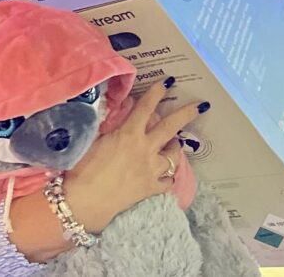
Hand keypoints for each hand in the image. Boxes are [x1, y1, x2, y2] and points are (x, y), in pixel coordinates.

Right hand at [63, 79, 207, 232]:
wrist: (86, 201)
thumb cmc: (83, 168)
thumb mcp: (93, 140)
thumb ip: (110, 124)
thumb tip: (121, 111)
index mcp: (129, 134)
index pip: (146, 108)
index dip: (156, 93)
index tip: (167, 83)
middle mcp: (145, 149)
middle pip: (171, 127)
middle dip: (187, 114)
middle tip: (200, 106)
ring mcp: (152, 170)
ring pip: (173, 155)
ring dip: (175, 146)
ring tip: (174, 143)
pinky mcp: (151, 188)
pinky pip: (168, 180)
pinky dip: (167, 175)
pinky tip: (164, 174)